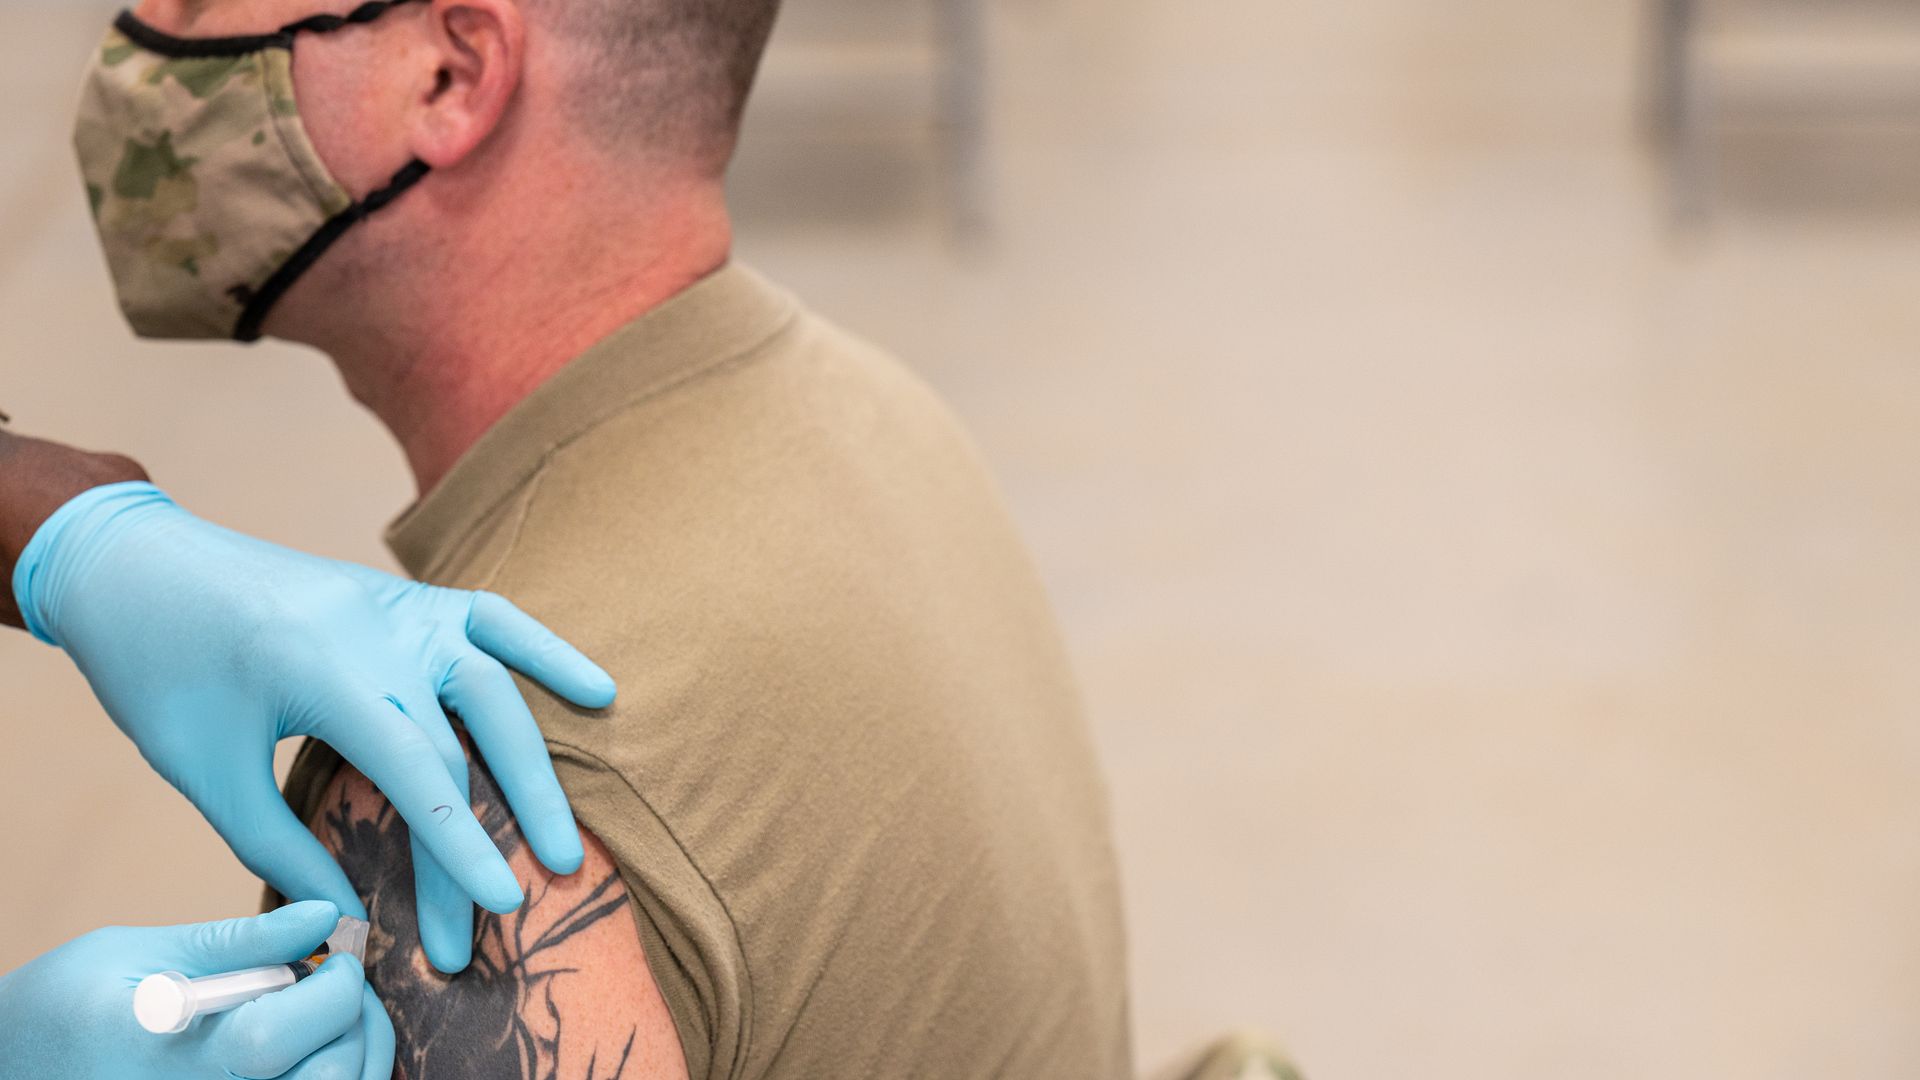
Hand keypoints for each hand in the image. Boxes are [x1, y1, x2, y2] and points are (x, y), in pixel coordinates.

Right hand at [0, 902, 391, 1079]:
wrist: (11, 1067)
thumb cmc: (67, 1006)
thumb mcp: (142, 954)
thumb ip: (241, 942)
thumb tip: (326, 915)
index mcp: (177, 1054)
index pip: (293, 1029)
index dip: (336, 987)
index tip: (335, 957)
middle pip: (328, 1077)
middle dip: (353, 1022)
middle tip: (336, 987)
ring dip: (351, 1058)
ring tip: (327, 1020)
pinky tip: (312, 1052)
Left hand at [12, 481, 617, 971]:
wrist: (134, 565)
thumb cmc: (158, 670)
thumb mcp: (206, 771)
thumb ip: (280, 846)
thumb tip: (347, 914)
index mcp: (323, 668)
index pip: (418, 769)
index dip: (461, 846)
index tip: (495, 911)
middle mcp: (378, 629)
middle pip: (465, 740)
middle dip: (497, 830)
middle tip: (525, 905)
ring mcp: (399, 605)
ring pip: (496, 683)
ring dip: (536, 766)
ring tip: (566, 838)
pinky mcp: (405, 596)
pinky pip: (493, 619)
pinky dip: (547, 653)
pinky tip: (596, 690)